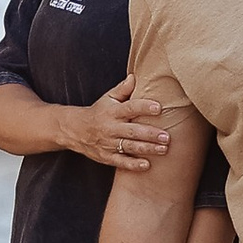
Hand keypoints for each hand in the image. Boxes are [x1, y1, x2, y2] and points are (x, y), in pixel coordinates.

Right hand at [53, 78, 167, 171]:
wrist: (75, 130)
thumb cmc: (98, 112)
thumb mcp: (108, 98)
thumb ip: (123, 89)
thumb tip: (135, 76)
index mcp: (112, 111)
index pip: (129, 108)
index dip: (144, 107)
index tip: (159, 108)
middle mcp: (111, 128)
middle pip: (132, 131)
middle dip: (150, 134)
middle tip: (166, 136)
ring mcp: (108, 143)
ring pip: (129, 147)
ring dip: (147, 149)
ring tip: (163, 149)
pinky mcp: (106, 157)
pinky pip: (121, 162)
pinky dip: (133, 165)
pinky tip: (147, 165)